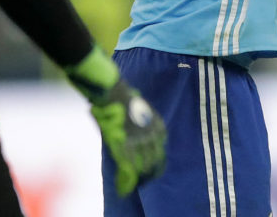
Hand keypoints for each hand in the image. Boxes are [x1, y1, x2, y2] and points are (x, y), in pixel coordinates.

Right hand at [65, 46, 166, 196]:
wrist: (115, 92)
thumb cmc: (125, 100)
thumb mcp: (142, 113)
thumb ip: (144, 127)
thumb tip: (142, 140)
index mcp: (159, 127)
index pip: (162, 154)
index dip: (156, 166)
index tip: (151, 173)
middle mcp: (153, 135)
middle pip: (156, 162)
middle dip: (149, 175)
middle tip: (142, 182)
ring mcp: (140, 140)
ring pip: (145, 166)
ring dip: (139, 178)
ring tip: (133, 184)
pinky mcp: (127, 142)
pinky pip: (130, 164)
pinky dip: (128, 177)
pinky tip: (125, 184)